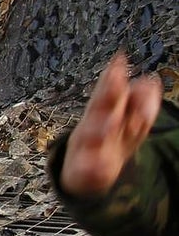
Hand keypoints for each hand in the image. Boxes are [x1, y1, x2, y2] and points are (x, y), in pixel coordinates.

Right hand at [61, 53, 161, 197]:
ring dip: (99, 129)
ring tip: (110, 123)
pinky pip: (90, 170)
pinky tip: (98, 166)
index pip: (110, 90)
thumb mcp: (122, 117)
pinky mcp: (85, 171)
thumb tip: (151, 82)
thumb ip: (138, 100)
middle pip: (100, 108)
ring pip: (91, 137)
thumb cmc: (107, 140)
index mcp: (105, 111)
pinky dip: (92, 168)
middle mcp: (93, 126)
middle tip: (115, 78)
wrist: (83, 176)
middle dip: (107, 95)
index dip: (114, 76)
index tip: (120, 59)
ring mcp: (88, 148)